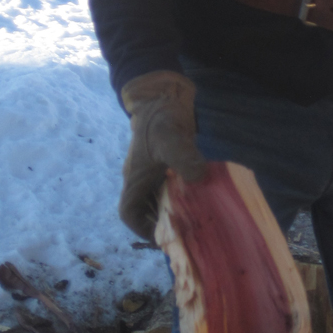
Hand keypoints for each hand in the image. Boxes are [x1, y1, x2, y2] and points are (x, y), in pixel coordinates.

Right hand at [119, 71, 206, 239]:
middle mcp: (142, 179)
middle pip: (146, 211)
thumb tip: (199, 178)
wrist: (163, 97)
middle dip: (163, 223)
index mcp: (135, 179)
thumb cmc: (160, 120)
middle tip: (188, 232)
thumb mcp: (171, 140)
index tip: (162, 235)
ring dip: (176, 211)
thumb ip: (183, 159)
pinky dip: (185, 196)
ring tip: (198, 219)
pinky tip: (203, 198)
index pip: (129, 212)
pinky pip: (174, 188)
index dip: (142, 228)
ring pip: (160, 201)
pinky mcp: (169, 166)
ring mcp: (155, 173)